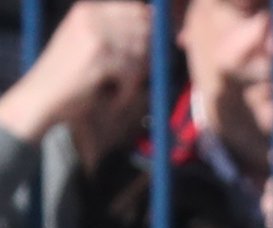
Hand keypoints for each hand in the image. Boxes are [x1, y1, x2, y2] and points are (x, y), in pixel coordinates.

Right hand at [0, 1, 150, 155]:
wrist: (42, 95)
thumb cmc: (70, 74)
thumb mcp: (88, 43)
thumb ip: (117, 32)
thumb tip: (155, 21)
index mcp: (88, 10)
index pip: (136, 10)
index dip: (148, 33)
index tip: (144, 55)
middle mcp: (91, 16)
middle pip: (143, 31)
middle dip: (145, 57)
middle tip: (131, 77)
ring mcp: (94, 34)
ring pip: (141, 53)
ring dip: (137, 76)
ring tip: (120, 88)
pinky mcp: (98, 56)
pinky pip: (132, 72)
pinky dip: (128, 90)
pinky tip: (116, 98)